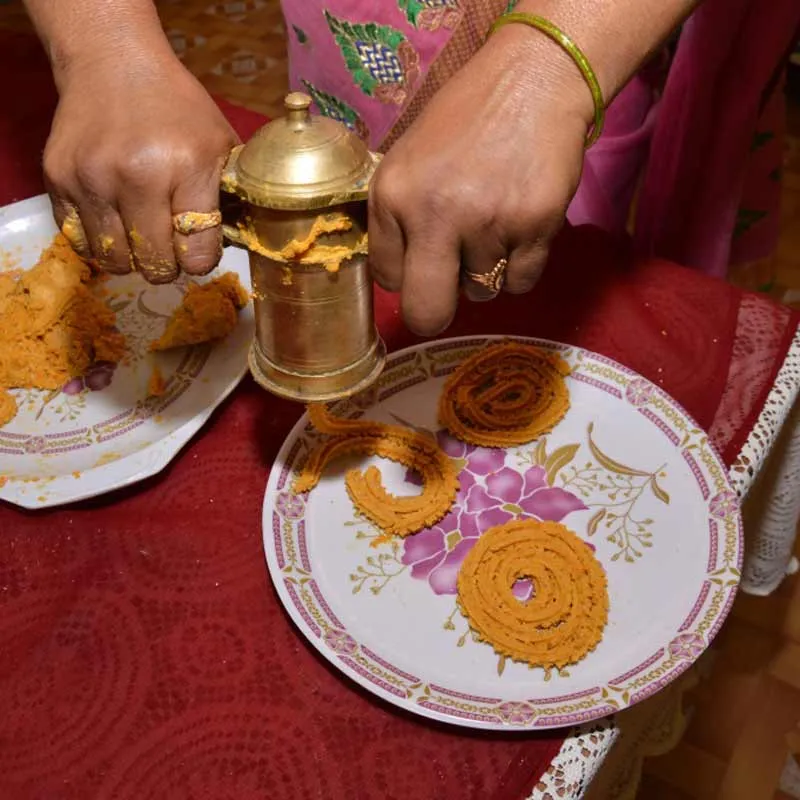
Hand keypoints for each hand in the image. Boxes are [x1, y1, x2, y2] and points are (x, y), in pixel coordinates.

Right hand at [44, 49, 237, 282]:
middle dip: (168, 265)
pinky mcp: (58, 180)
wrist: (112, 61)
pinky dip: (99, 243)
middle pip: (155, 266)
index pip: (196, 255)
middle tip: (170, 246)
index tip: (198, 250)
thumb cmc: (177, 108)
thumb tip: (237, 244)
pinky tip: (113, 222)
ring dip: (132, 258)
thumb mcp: (220, 144)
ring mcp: (92, 180)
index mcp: (187, 169)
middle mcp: (137, 177)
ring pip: (115, 262)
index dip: (200, 260)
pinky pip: (79, 242)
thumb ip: (230, 196)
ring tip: (141, 233)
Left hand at [368, 26, 593, 334]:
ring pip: (479, 294)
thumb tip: (398, 277)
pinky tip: (519, 227)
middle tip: (446, 295)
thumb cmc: (465, 121)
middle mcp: (435, 214)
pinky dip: (520, 266)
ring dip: (484, 272)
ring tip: (493, 225)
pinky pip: (520, 283)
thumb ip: (396, 216)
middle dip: (434, 312)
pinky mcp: (534, 227)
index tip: (421, 260)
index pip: (387, 277)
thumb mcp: (407, 159)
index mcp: (393, 195)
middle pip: (425, 311)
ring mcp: (487, 223)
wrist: (532, 80)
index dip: (406, 275)